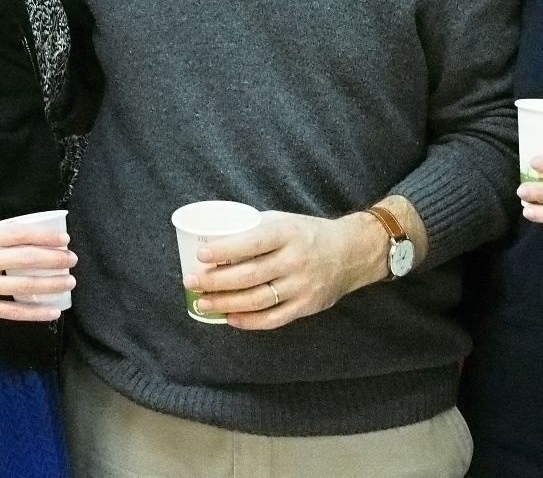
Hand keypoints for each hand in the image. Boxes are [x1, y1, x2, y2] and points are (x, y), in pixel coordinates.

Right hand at [0, 223, 75, 325]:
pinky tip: (52, 311)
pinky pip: (12, 311)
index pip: (17, 234)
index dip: (44, 236)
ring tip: (68, 282)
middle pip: (25, 258)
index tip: (63, 238)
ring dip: (50, 284)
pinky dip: (35, 312)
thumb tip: (23, 241)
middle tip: (72, 260)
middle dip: (53, 259)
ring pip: (23, 285)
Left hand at [189, 211, 384, 329]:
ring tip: (202, 303)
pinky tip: (230, 318)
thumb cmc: (308, 233)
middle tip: (191, 282)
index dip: (224, 250)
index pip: (251, 243)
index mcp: (287, 234)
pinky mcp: (306, 306)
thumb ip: (254, 229)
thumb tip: (215, 237)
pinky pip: (274, 318)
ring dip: (225, 303)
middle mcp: (295, 261)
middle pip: (249, 275)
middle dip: (215, 281)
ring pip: (257, 300)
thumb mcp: (284, 220)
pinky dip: (249, 321)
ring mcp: (301, 286)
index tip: (200, 255)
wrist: (352, 253)